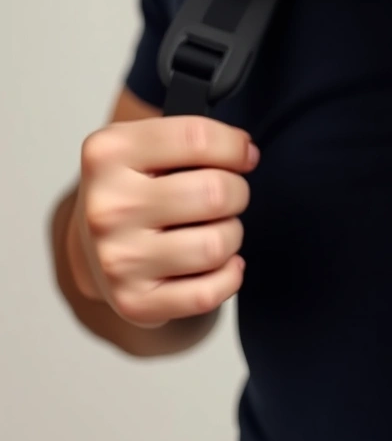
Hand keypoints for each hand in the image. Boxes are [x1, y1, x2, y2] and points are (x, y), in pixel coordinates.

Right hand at [69, 116, 257, 326]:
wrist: (94, 249)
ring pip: (218, 244)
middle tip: (223, 199)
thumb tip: (246, 153)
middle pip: (217, 193)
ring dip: (231, 236)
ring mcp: (118, 259)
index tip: (240, 156)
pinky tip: (215, 265)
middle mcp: (107, 207)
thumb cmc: (136, 193)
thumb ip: (197, 139)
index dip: (234, 147)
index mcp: (108, 154)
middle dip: (236, 194)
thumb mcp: (148, 148)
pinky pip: (209, 293)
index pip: (198, 138)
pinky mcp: (134, 302)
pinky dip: (227, 277)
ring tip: (213, 231)